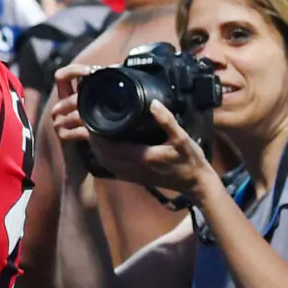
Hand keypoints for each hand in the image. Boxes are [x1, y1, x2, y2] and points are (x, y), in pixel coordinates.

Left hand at [48, 65, 212, 199]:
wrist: (196, 184)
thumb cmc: (190, 160)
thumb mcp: (182, 138)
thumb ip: (167, 121)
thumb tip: (153, 103)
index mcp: (141, 156)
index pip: (109, 146)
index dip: (96, 134)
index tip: (92, 119)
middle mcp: (133, 168)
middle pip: (102, 154)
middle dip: (93, 140)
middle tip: (91, 122)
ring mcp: (133, 175)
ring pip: (105, 163)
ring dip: (97, 149)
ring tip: (96, 132)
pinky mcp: (135, 179)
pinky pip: (112, 168)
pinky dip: (105, 157)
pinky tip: (106, 147)